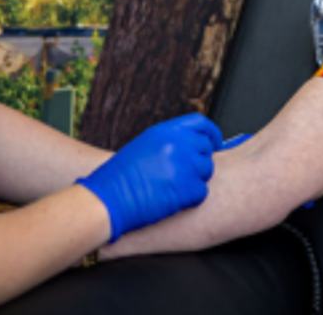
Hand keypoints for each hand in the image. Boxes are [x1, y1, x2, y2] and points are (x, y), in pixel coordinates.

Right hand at [77, 113, 222, 241]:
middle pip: (206, 149)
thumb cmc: (119, 177)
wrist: (107, 199)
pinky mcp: (185, 188)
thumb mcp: (143, 146)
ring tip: (174, 187)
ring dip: (195, 180)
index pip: (201, 123)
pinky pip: (201, 192)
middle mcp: (176, 144)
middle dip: (200, 161)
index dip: (212, 134)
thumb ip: (168, 142)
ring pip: (207, 171)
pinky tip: (173, 199)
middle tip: (186, 174)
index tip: (215, 143)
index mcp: (164, 131)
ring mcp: (182, 165)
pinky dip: (191, 198)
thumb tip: (190, 145)